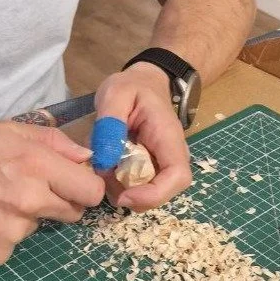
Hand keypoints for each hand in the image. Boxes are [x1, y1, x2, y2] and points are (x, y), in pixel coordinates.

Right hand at [0, 121, 104, 265]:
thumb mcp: (3, 131)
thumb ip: (51, 141)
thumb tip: (86, 158)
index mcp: (35, 164)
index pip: (90, 190)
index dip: (85, 188)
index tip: (73, 188)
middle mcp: (28, 200)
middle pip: (73, 214)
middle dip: (57, 203)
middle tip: (25, 192)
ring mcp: (12, 231)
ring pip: (37, 228)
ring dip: (22, 218)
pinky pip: (12, 247)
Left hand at [94, 62, 191, 210]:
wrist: (143, 83)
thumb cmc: (133, 87)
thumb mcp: (116, 93)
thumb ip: (109, 124)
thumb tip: (106, 160)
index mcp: (168, 138)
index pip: (177, 177)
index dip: (153, 195)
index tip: (124, 196)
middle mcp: (170, 157)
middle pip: (162, 193)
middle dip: (131, 196)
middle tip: (104, 178)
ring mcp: (160, 166)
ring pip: (146, 195)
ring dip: (120, 190)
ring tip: (102, 167)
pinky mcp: (148, 171)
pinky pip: (135, 188)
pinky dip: (116, 184)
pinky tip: (105, 166)